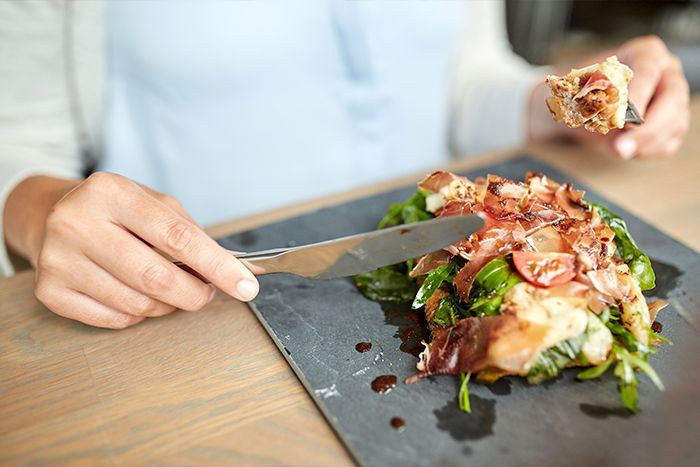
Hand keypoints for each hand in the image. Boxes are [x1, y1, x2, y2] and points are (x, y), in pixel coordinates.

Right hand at [6, 173, 258, 328]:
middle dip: (195, 293)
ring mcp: (59, 259)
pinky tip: (134, 293)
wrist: (48, 216)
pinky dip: (138, 314)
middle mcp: (77, 223)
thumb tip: (232, 271)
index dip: (218, 266)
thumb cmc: (114, 212)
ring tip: (167, 288)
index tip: (246, 286)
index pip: (177, 237)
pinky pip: (116, 319)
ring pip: (138, 304)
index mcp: (110, 192)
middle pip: (156, 277)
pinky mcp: (49, 291)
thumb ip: (191, 234)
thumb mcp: (152, 204)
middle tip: (207, 292)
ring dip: (167, 305)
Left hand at [529, 35, 689, 159]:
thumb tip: (593, 112)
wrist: (580, 102)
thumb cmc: (583, 87)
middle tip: (621, 147)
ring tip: (619, 151)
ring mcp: (674, 98)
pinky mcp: (672, 123)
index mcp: (646, 54)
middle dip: (647, 128)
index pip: (648, 69)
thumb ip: (588, 94)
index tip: (623, 116)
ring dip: (646, 143)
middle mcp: (666, 73)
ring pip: (674, 123)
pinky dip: (648, 151)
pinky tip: (627, 151)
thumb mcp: (578, 84)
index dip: (638, 93)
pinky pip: (668, 142)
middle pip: (672, 98)